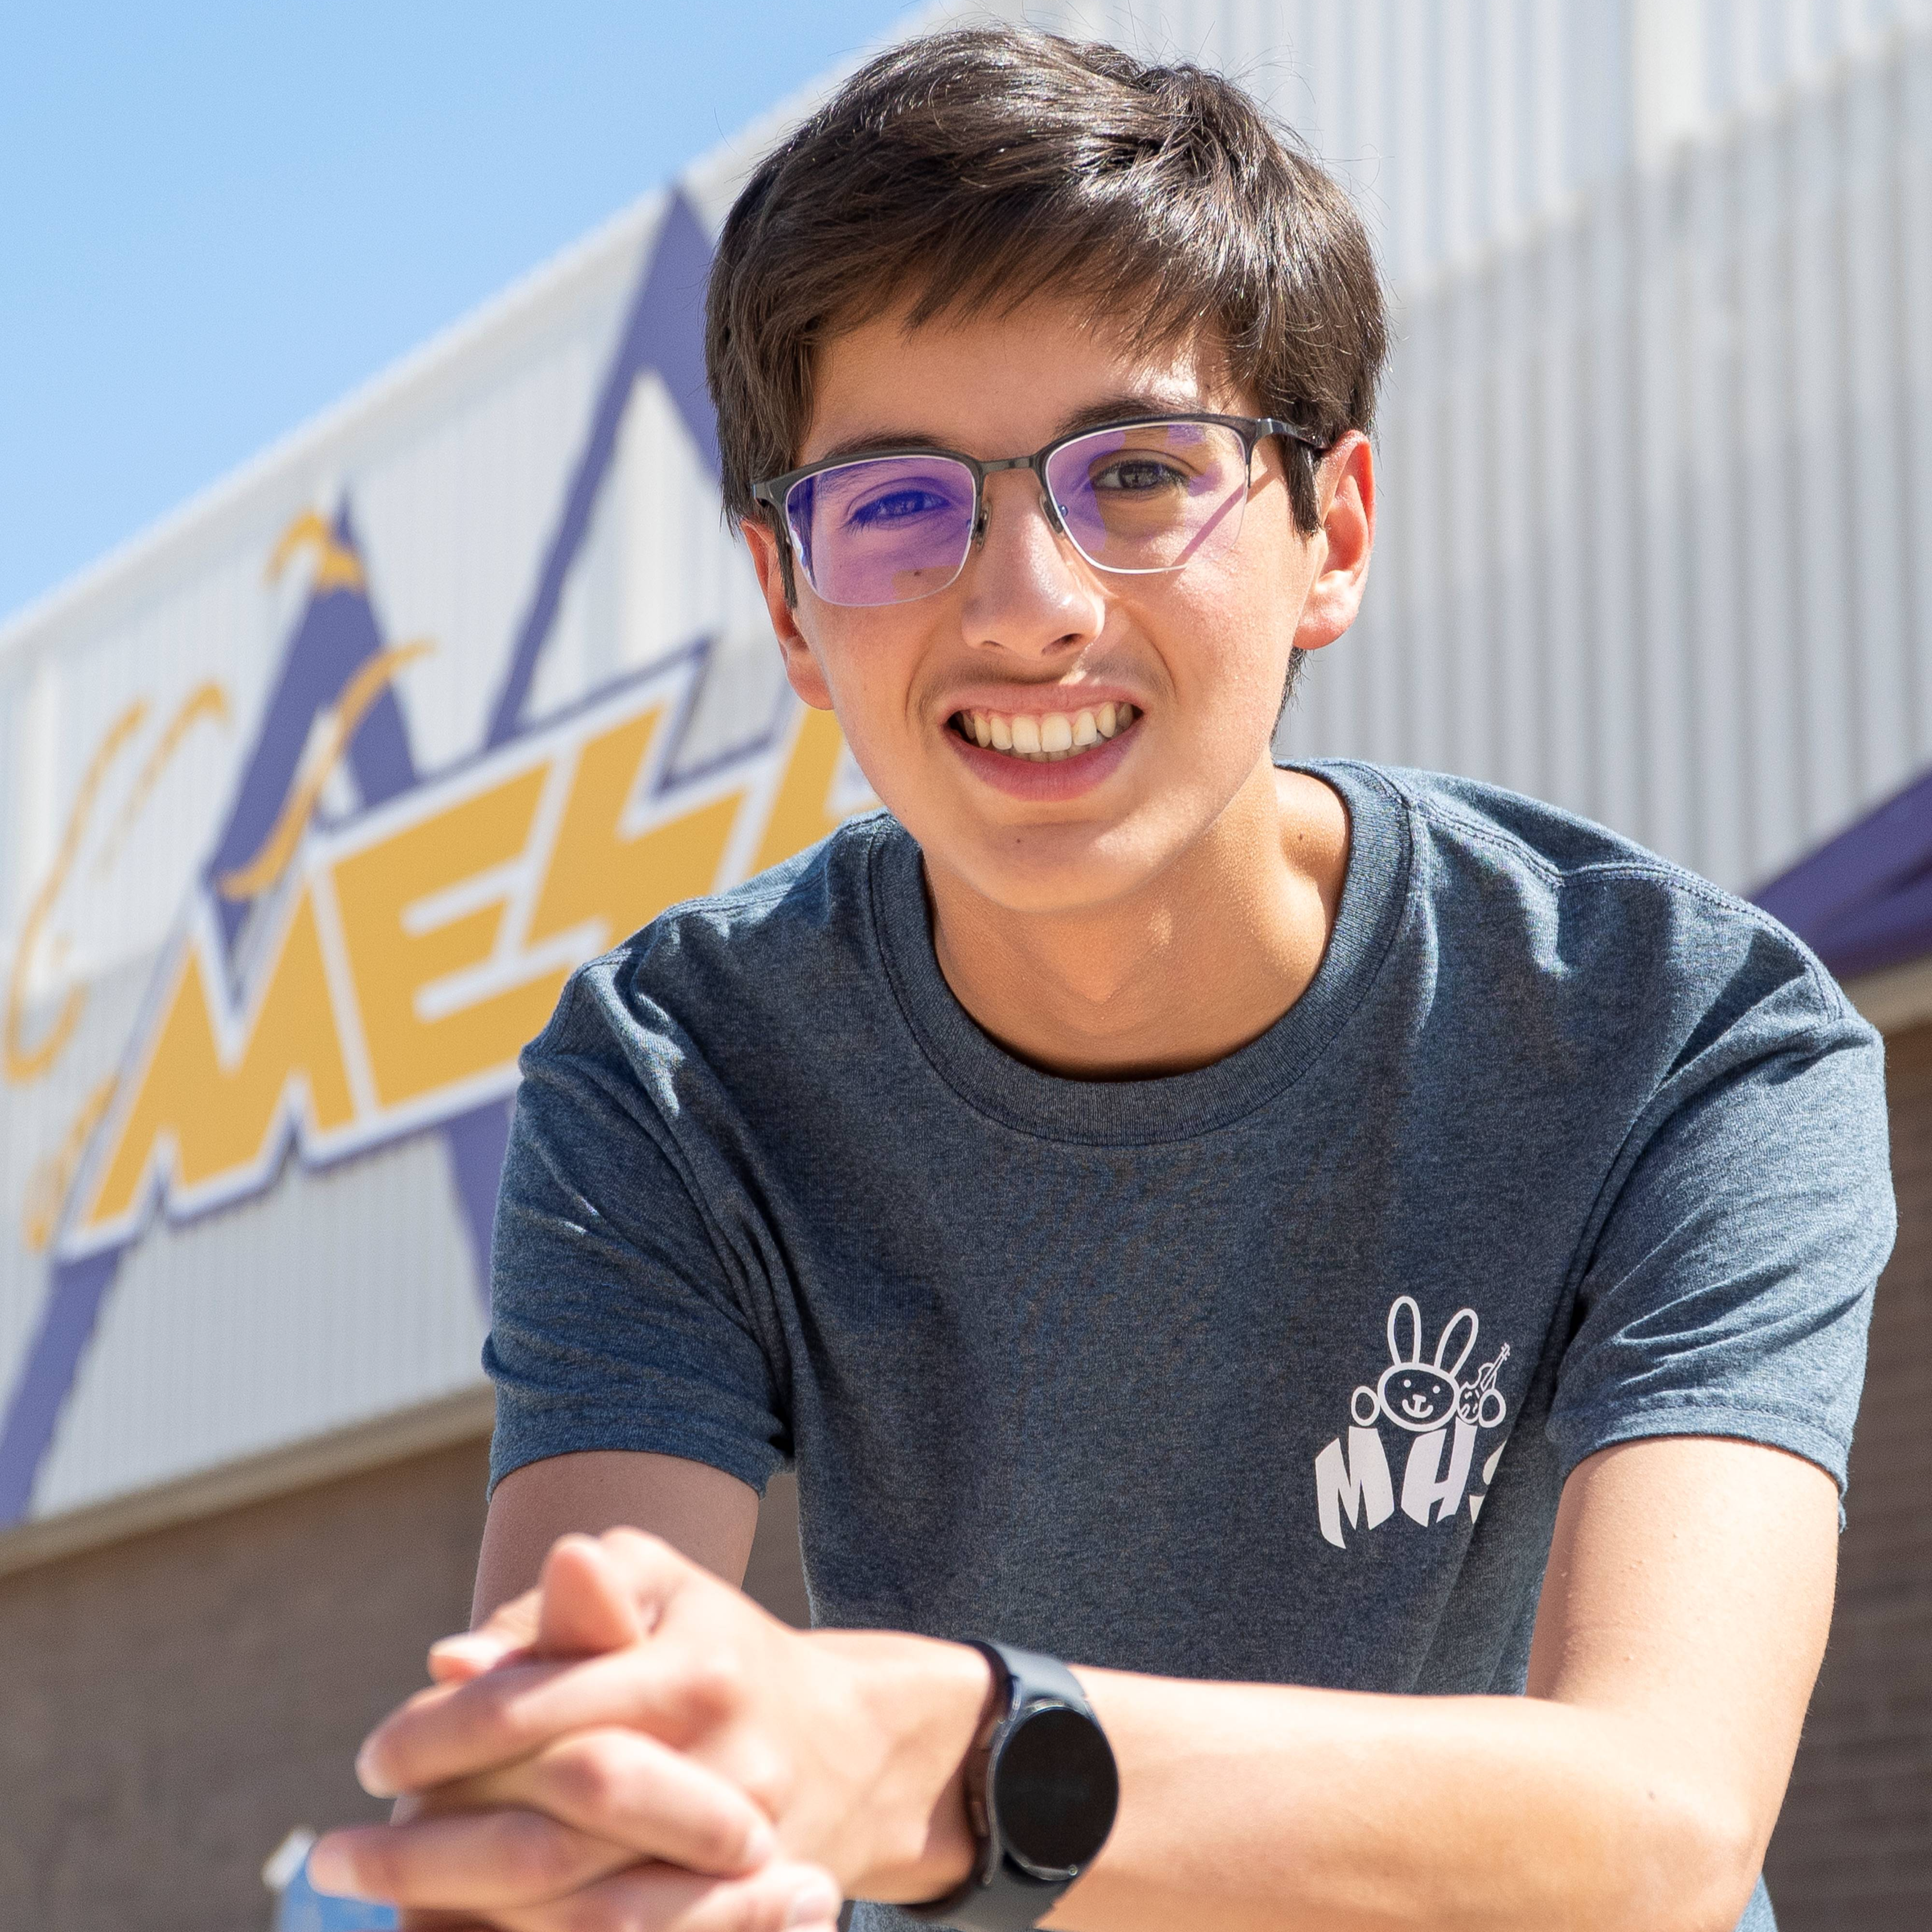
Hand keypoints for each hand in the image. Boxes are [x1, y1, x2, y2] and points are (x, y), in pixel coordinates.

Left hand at [311, 1529, 992, 1928]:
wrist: (846, 1746)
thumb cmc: (720, 1648)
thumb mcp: (661, 1588)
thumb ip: (564, 1610)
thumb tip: (450, 1657)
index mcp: (697, 1676)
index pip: (541, 1712)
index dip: (444, 1735)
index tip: (372, 1754)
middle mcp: (726, 1773)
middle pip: (551, 1828)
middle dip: (427, 1848)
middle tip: (332, 1853)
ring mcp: (738, 1862)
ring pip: (578, 1913)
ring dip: (461, 1912)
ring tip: (376, 1905)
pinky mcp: (738, 1923)